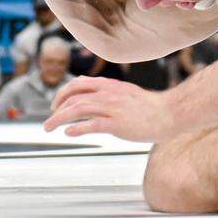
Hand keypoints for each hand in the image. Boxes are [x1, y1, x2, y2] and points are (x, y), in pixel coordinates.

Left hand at [43, 76, 174, 141]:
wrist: (169, 113)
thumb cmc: (148, 106)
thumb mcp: (124, 92)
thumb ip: (107, 92)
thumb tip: (88, 94)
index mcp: (109, 85)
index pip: (78, 84)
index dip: (62, 94)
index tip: (55, 105)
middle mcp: (108, 93)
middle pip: (74, 96)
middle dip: (56, 107)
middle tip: (49, 120)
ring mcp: (112, 108)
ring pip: (78, 109)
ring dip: (59, 118)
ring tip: (49, 128)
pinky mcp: (118, 124)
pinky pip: (92, 124)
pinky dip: (77, 128)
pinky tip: (68, 133)